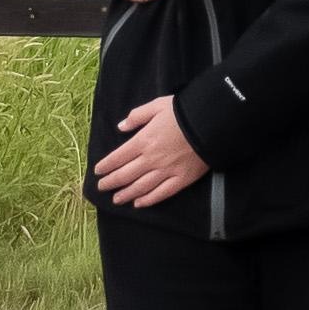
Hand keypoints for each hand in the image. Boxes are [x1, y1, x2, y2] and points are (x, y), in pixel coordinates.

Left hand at [93, 96, 209, 207]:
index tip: (98, 171)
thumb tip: (121, 126)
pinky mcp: (182, 179)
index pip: (118, 157)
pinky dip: (149, 200)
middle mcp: (151, 159)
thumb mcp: (156, 106)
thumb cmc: (183, 112)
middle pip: (126, 174)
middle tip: (101, 187)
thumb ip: (137, 116)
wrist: (211, 123)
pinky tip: (139, 203)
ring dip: (126, 193)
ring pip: (141, 187)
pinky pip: (162, 193)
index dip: (106, 165)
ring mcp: (166, 171)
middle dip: (111, 182)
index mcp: (143, 141)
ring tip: (116, 199)